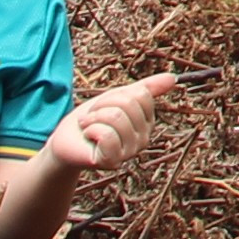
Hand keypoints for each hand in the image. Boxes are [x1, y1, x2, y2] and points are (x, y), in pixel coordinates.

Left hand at [42, 72, 177, 178]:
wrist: (66, 141)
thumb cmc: (92, 119)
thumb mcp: (117, 98)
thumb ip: (146, 89)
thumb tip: (172, 78)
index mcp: (147, 122)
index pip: (141, 94)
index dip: (116, 95)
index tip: (104, 106)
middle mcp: (143, 138)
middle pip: (128, 104)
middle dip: (103, 105)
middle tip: (93, 118)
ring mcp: (129, 151)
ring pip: (116, 117)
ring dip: (93, 118)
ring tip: (88, 127)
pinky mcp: (112, 160)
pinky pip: (106, 134)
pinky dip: (91, 130)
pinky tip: (89, 137)